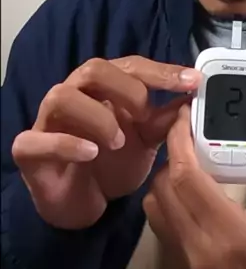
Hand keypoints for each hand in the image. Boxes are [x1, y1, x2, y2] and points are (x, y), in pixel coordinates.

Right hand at [12, 56, 200, 229]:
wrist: (83, 202)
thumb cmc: (112, 162)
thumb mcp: (146, 140)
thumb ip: (165, 119)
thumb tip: (193, 98)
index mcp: (103, 86)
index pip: (132, 66)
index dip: (162, 72)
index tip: (193, 82)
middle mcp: (74, 94)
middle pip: (94, 69)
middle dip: (126, 88)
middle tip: (144, 115)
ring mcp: (48, 120)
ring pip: (62, 96)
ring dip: (97, 115)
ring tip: (118, 141)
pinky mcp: (29, 150)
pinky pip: (37, 140)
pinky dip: (66, 143)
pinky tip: (90, 154)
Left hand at [143, 105, 245, 268]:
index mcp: (228, 234)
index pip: (184, 177)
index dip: (178, 141)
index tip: (185, 115)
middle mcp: (199, 251)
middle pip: (162, 191)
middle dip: (172, 157)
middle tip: (193, 134)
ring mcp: (191, 267)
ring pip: (156, 211)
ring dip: (167, 181)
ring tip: (196, 162)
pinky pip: (166, 230)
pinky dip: (172, 204)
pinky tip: (198, 192)